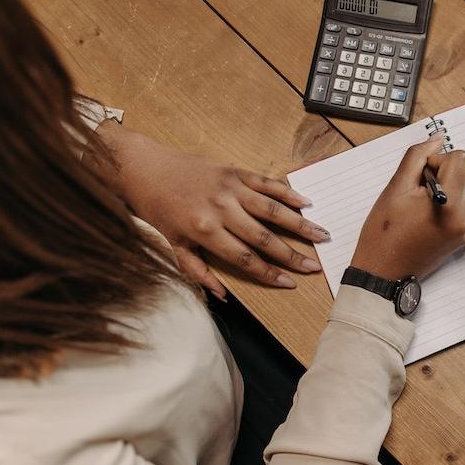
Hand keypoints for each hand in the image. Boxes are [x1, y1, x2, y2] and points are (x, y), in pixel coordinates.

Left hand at [94, 123, 329, 297]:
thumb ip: (197, 271)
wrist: (143, 168)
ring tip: (321, 235)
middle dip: (291, 255)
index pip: (245, 258)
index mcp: (205, 231)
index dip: (269, 273)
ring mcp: (230, 188)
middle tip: (314, 266)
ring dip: (300, 224)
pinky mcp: (234, 171)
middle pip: (264, 237)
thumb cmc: (157, 209)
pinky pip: (266, 183)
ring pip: (273, 210)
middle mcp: (221, 210)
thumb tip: (221, 296)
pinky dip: (288, 193)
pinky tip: (306, 203)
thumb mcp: (171, 245)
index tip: (289, 283)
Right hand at [351, 136, 464, 280]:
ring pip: (464, 188)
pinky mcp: (462, 238)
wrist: (382, 273)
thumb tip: (437, 139)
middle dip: (441, 174)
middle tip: (415, 192)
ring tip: (419, 206)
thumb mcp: (396, 187)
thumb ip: (418, 157)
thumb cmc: (384, 233)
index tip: (420, 176)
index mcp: (451, 205)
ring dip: (444, 188)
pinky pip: (462, 206)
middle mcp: (464, 219)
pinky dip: (446, 203)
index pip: (462, 159)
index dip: (438, 160)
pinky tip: (425, 216)